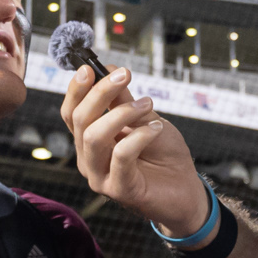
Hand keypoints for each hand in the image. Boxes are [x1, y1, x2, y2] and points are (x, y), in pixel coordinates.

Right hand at [61, 64, 205, 233]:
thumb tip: (109, 69)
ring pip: (93, 137)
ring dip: (121, 113)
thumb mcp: (145, 119)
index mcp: (90, 141)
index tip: (89, 67)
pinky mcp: (119, 190)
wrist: (186, 190)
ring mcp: (101, 176)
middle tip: (125, 74)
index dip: (76, 89)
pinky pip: (121, 156)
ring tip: (148, 104)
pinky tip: (157, 129)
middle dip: (100, 92)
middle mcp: (89, 159)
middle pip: (79, 120)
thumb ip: (125, 100)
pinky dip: (140, 136)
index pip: (71, 113)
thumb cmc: (164, 156)